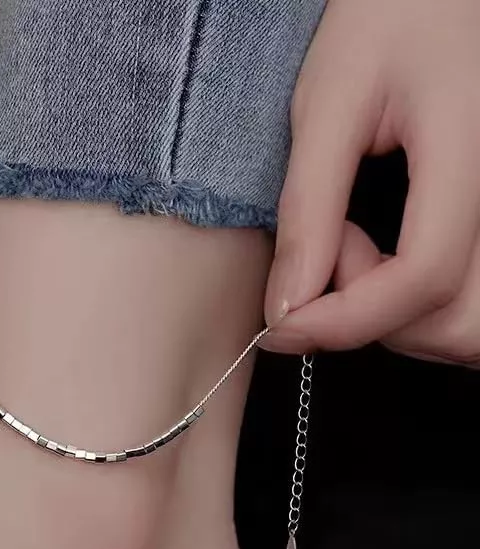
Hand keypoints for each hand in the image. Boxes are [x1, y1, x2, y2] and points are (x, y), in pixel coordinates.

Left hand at [262, 0, 479, 366]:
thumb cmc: (392, 16)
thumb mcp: (331, 102)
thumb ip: (309, 205)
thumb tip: (286, 304)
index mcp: (476, 150)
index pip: (423, 278)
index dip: (343, 320)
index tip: (281, 324)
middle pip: (458, 323)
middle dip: (374, 317)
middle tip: (330, 251)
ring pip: (466, 324)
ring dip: (397, 316)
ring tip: (354, 245)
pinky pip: (467, 297)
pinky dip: (420, 303)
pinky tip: (388, 255)